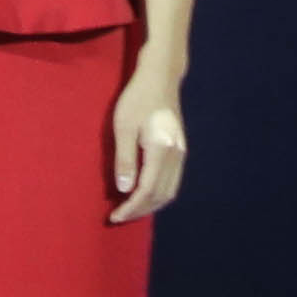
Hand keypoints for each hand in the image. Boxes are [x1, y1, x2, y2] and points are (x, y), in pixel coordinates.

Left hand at [107, 72, 188, 222]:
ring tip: (129, 210)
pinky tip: (143, 193)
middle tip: (119, 217)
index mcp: (162, 151)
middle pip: (161, 195)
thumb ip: (125, 159)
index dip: (131, 207)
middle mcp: (177, 157)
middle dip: (141, 210)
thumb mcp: (123, 127)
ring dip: (150, 204)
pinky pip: (172, 181)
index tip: (115, 216)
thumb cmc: (136, 99)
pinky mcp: (180, 150)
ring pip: (170, 190)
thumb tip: (124, 190)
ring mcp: (181, 154)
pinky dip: (158, 193)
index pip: (147, 190)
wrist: (160, 80)